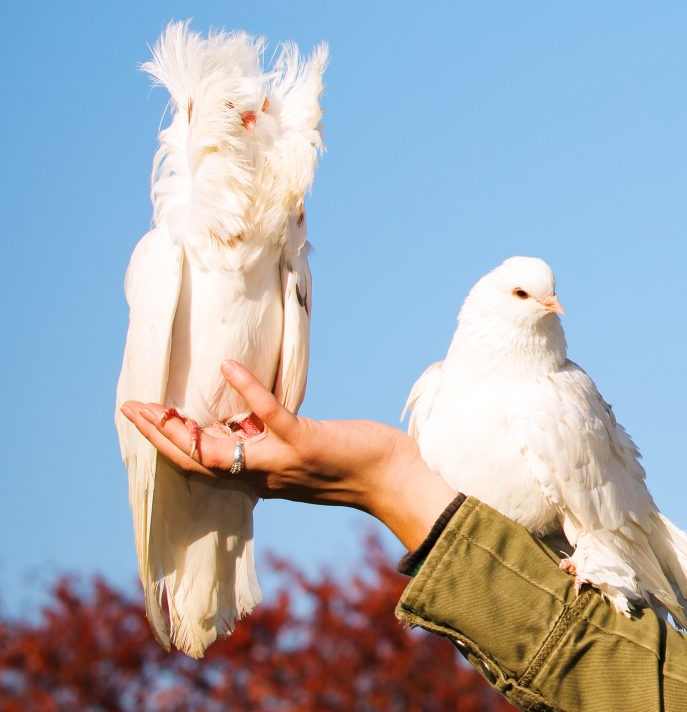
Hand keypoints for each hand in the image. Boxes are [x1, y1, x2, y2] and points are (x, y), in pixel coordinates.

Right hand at [119, 359, 458, 549]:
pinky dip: (248, 390)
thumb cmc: (352, 463)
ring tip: (156, 401)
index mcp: (259, 478)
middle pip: (197, 460)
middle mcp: (263, 475)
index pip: (202, 466)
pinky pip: (269, 415)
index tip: (144, 422)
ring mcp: (282, 459)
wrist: (394, 480)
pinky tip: (229, 367)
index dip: (169, 446)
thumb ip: (269, 444)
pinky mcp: (306, 441)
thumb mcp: (300, 458)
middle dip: (159, 436)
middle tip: (130, 409)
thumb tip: (240, 422)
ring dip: (182, 426)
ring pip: (218, 448)